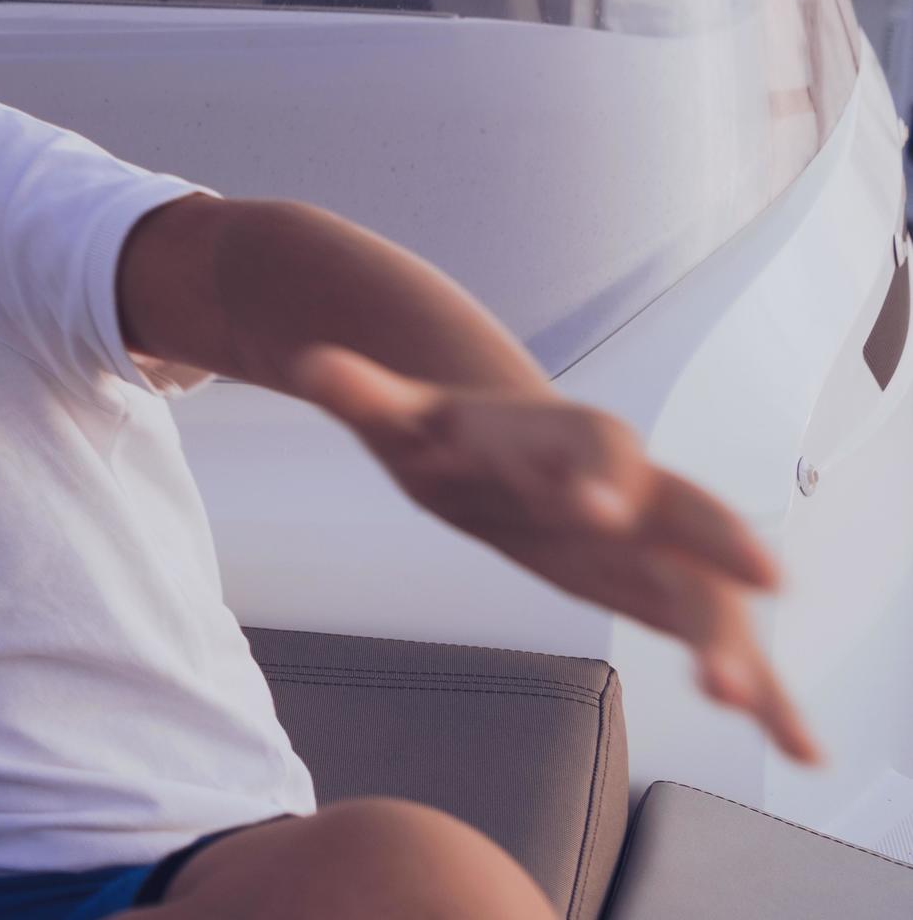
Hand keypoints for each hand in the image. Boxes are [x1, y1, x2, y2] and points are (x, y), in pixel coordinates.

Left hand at [294, 346, 818, 762]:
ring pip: (707, 586)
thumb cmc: (447, 430)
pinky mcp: (658, 589)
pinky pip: (715, 640)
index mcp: (557, 437)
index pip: (591, 444)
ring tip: (748, 700)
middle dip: (717, 538)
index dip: (597, 472)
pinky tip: (802, 746)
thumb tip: (310, 364)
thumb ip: (363, 395)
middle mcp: (625, 486)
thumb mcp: (400, 414)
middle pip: (684, 507)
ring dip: (733, 636)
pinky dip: (762, 688)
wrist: (496, 437)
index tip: (600, 507)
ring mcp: (652, 543)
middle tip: (759, 579)